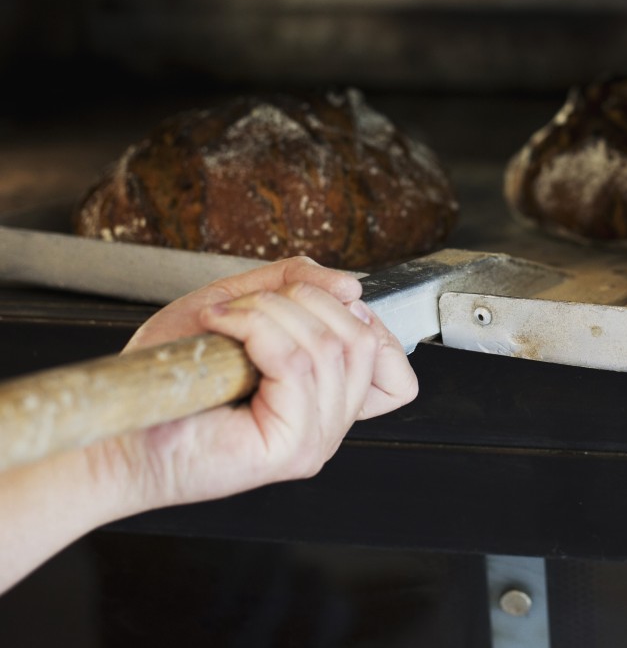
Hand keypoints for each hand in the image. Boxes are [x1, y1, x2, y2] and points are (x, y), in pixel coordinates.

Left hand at [91, 256, 417, 511]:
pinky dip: (257, 330)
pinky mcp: (292, 448)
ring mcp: (316, 441)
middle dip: (304, 301)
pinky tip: (225, 332)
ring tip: (225, 321)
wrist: (124, 428)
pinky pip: (296, 364)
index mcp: (329, 401)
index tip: (315, 303)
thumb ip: (296, 285)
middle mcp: (331, 426)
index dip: (366, 321)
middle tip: (246, 307)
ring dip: (270, 313)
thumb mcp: (241, 305)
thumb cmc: (171, 380)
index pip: (397, 370)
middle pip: (364, 341)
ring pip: (329, 347)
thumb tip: (352, 284)